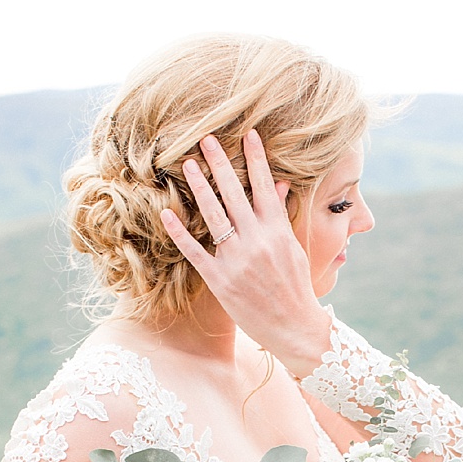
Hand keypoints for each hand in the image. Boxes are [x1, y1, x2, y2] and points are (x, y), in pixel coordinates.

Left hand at [158, 129, 330, 372]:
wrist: (294, 326)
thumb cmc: (295, 286)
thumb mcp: (294, 247)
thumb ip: (282, 215)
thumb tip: (280, 184)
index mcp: (278, 231)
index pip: (265, 186)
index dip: (255, 159)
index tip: (247, 134)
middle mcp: (257, 241)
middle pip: (235, 194)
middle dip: (220, 164)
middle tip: (206, 138)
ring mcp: (237, 260)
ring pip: (215, 216)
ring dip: (200, 188)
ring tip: (187, 164)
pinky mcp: (220, 280)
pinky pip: (196, 252)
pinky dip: (180, 233)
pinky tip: (167, 214)